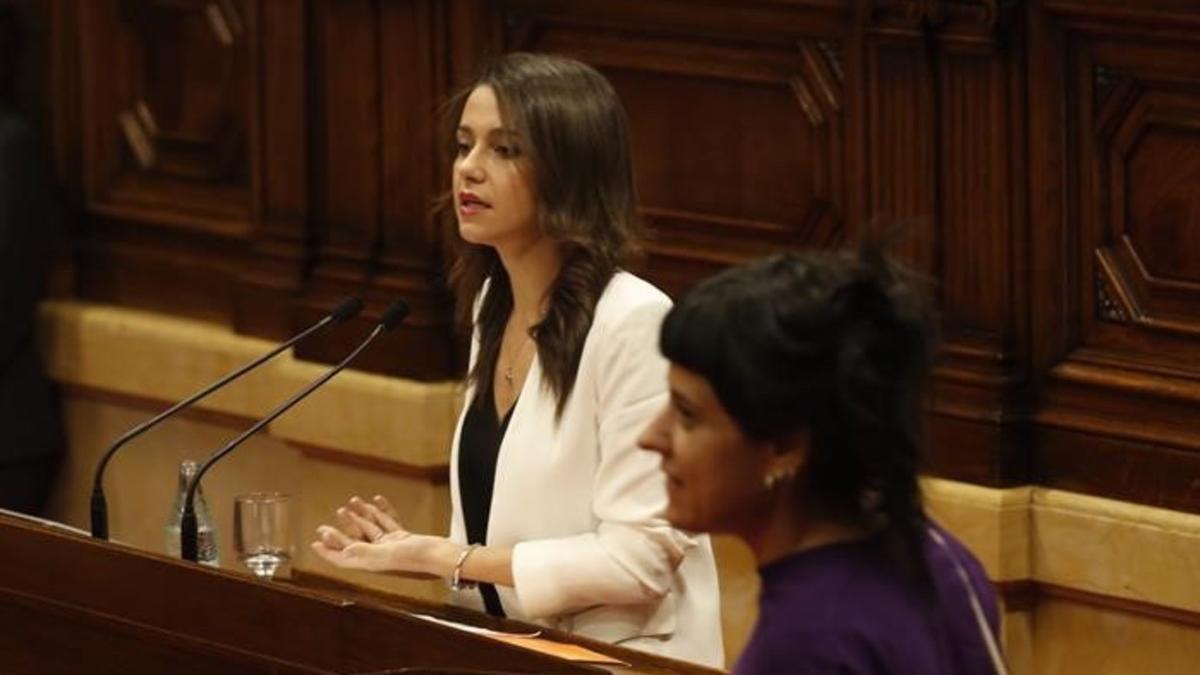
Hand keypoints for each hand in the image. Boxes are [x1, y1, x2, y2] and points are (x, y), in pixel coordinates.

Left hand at [309, 495, 446, 577]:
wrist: (440, 555)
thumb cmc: (414, 558)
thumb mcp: (386, 554)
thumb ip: (364, 553)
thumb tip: (343, 552)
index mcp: (371, 561)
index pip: (343, 557)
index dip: (328, 551)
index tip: (314, 543)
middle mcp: (378, 555)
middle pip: (353, 543)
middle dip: (339, 533)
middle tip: (325, 525)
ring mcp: (391, 546)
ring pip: (370, 530)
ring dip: (359, 517)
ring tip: (350, 504)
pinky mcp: (403, 538)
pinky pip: (388, 522)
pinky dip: (381, 511)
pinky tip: (377, 500)